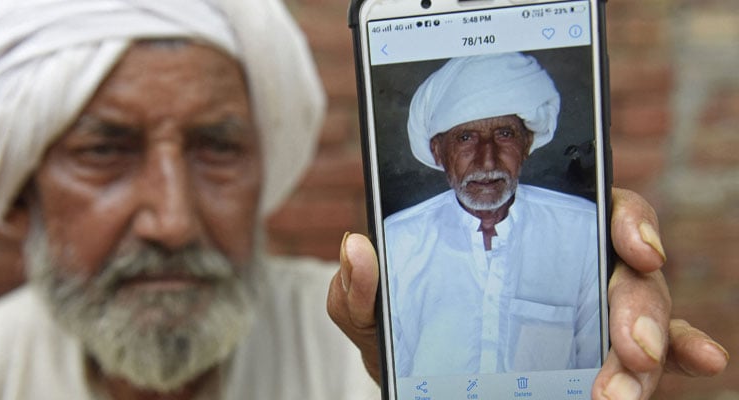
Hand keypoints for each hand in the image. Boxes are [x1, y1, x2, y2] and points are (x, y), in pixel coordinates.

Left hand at [326, 188, 728, 396]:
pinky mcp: (601, 357)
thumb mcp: (374, 317)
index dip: (623, 217)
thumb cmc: (403, 339)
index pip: (588, 205)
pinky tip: (700, 363)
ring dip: (652, 346)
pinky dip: (683, 353)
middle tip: (630, 349)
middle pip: (627, 264)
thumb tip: (357, 247)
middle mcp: (564, 266)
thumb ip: (359, 290)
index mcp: (519, 238)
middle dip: (641, 304)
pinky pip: (657, 350)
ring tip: (626, 388)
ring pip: (646, 311)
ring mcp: (587, 311)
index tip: (632, 246)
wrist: (417, 386)